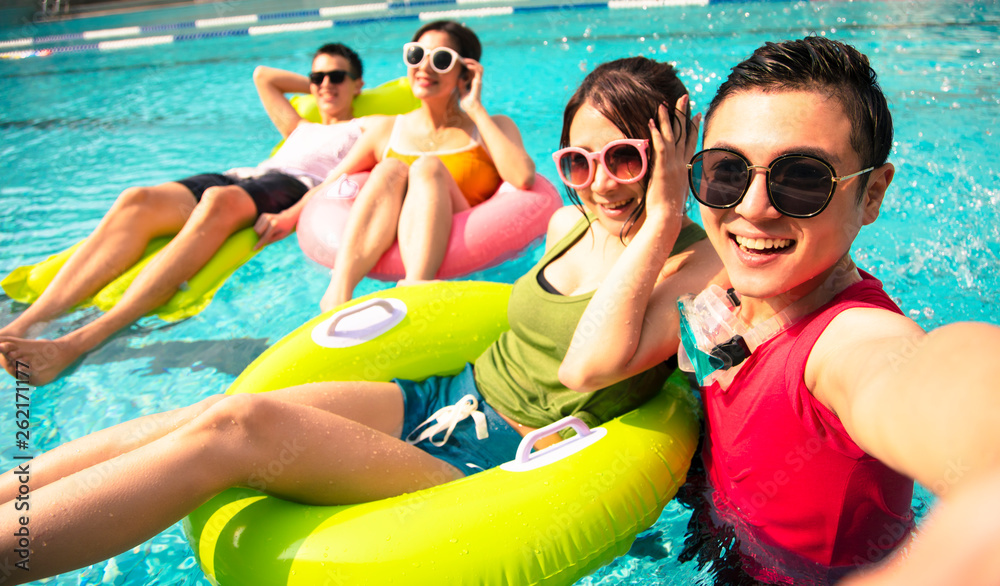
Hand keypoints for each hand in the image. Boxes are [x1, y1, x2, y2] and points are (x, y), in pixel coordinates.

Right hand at [253, 211, 296, 249]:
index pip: (265, 237)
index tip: (254, 249)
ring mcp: (265, 216)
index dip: (259, 244)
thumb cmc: (285, 229)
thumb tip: (260, 243)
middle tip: (268, 237)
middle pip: (258, 232)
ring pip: (256, 229)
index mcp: (274, 225)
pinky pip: (257, 225)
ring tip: (269, 231)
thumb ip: (271, 240)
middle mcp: (269, 219)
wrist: (288, 218)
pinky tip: (267, 227)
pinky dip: (260, 229)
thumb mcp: (281, 236)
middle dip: (260, 237)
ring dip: (260, 233)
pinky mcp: (263, 215)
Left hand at [458, 58, 484, 113]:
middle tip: (463, 60)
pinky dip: (473, 67)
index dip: (469, 65)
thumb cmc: (468, 104)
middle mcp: (477, 81)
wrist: (472, 109)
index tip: (462, 62)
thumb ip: (461, 86)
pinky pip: (478, 72)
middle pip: (478, 67)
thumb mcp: (462, 93)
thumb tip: (459, 79)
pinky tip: (467, 66)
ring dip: (473, 62)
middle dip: (471, 61)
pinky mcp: (478, 83)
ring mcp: (478, 81)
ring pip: (480, 67)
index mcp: (474, 83)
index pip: (474, 70)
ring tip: (465, 61)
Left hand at [645, 94, 700, 222]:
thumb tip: (673, 176)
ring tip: (663, 104)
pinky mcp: (663, 169)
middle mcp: (682, 162)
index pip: (691, 141)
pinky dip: (656, 133)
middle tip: (683, 97)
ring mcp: (673, 165)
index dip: (694, 126)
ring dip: (667, 119)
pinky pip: (660, 147)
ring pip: (672, 136)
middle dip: (683, 113)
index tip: (696, 113)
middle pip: (684, 133)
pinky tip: (652, 122)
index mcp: (685, 166)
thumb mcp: (675, 189)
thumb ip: (675, 178)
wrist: (668, 217)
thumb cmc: (669, 208)